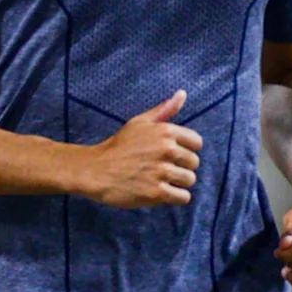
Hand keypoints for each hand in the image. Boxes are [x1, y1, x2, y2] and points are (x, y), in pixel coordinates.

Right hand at [82, 90, 200, 207]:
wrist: (94, 170)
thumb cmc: (117, 146)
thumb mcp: (138, 123)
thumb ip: (163, 110)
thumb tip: (182, 94)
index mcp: (165, 131)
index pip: (196, 143)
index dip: (185, 150)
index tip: (169, 155)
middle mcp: (166, 150)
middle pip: (194, 163)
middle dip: (180, 167)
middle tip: (160, 169)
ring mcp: (162, 172)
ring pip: (189, 180)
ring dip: (177, 183)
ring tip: (159, 181)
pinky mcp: (157, 192)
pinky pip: (183, 197)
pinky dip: (174, 197)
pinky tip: (160, 193)